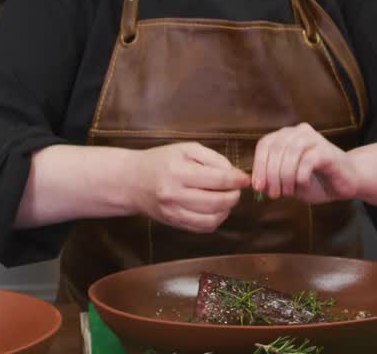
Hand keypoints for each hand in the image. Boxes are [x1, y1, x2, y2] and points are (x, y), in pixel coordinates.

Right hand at [129, 142, 250, 232]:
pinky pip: (203, 228)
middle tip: (237, 188)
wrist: (131, 181)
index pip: (217, 179)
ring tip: (227, 198)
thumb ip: (212, 158)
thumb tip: (234, 174)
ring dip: (227, 210)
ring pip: (212, 218)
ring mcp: (173, 212)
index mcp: (178, 171)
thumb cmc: (160, 161)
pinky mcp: (174, 223)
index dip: (237, 179)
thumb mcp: (185, 149)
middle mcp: (174, 194)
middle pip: (217, 201)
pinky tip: (216, 209)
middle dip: (234, 195)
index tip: (245, 178)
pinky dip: (216, 220)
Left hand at [252, 123, 359, 203]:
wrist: (345, 183)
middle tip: (273, 194)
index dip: (258, 166)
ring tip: (287, 192)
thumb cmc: (315, 181)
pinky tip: (304, 185)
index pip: (265, 145)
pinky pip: (307, 161)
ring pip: (290, 153)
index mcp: (287, 136)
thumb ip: (272, 179)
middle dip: (271, 175)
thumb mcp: (288, 181)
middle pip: (276, 148)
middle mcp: (299, 132)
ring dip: (285, 176)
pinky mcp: (327, 151)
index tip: (258, 187)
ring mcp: (314, 139)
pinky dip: (301, 177)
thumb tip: (254, 184)